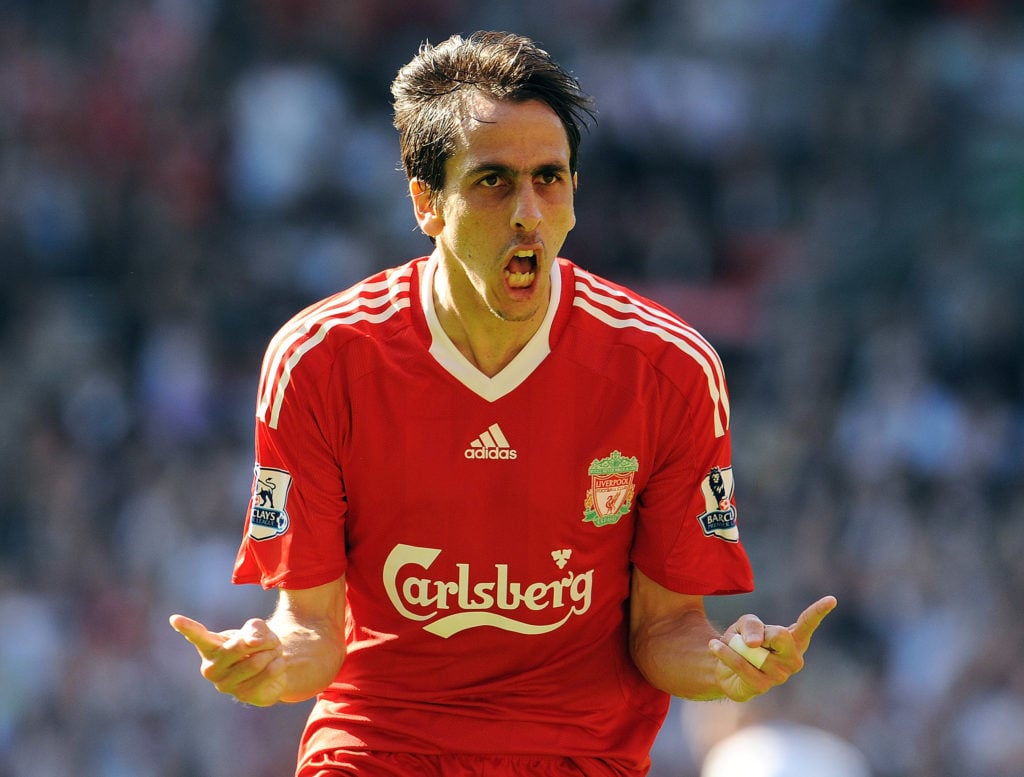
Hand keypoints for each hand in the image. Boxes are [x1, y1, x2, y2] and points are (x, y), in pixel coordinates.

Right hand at [169, 613, 287, 706]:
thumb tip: (253, 641)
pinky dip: (278, 665)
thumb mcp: (257, 629)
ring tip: (273, 652)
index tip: (174, 618)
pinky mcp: (242, 696)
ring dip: (272, 653)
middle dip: (263, 641)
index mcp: (210, 647)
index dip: (187, 627)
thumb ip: (255, 628)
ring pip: (256, 662)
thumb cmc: (257, 645)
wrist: (272, 668)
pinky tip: (277, 664)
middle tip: (271, 640)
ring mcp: (225, 685)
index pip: (198, 636)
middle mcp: (211, 668)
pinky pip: (266, 674)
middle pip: (240, 647)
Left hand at [709, 595, 836, 701]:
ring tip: (730, 644)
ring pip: (756, 652)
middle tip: (750, 637)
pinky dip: (725, 653)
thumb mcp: (746, 623)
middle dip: (763, 632)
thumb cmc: (742, 641)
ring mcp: (779, 676)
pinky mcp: (762, 687)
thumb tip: (756, 644)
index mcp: (794, 640)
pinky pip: (741, 664)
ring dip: (735, 643)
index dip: (819, 611)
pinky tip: (716, 646)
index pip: (807, 623)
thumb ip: (753, 625)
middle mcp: (793, 659)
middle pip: (782, 637)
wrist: (722, 664)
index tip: (832, 599)